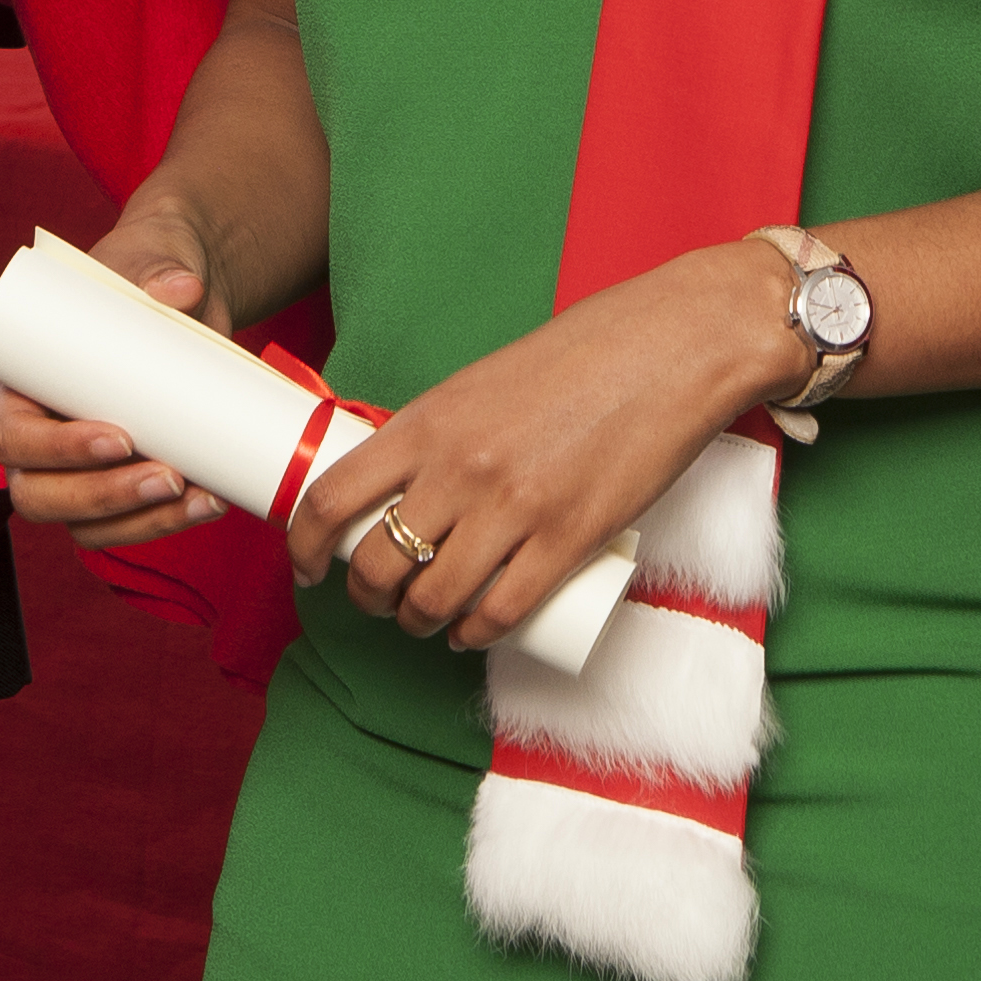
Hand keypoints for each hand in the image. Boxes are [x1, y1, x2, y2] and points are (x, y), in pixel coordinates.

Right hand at [0, 200, 243, 549]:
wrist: (185, 290)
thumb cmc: (143, 269)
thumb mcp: (148, 257)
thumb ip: (159, 266)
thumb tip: (182, 288)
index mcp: (21, 385)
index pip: (14, 438)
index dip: (57, 450)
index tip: (119, 437)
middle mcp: (38, 437)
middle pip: (41, 495)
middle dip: (105, 497)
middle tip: (169, 476)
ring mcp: (77, 468)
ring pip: (85, 523)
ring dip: (141, 522)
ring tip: (201, 497)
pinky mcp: (122, 482)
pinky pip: (127, 525)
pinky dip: (166, 524)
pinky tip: (211, 503)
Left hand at [287, 240, 793, 649]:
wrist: (676, 345)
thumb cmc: (587, 353)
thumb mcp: (488, 380)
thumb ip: (444, 431)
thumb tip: (406, 482)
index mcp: (432, 420)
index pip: (333, 497)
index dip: (304, 544)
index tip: (307, 564)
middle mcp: (461, 469)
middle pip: (377, 564)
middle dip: (367, 597)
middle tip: (378, 599)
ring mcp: (515, 510)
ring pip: (433, 601)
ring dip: (419, 623)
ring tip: (427, 620)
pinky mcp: (569, 540)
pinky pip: (501, 612)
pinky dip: (475, 635)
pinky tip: (473, 631)